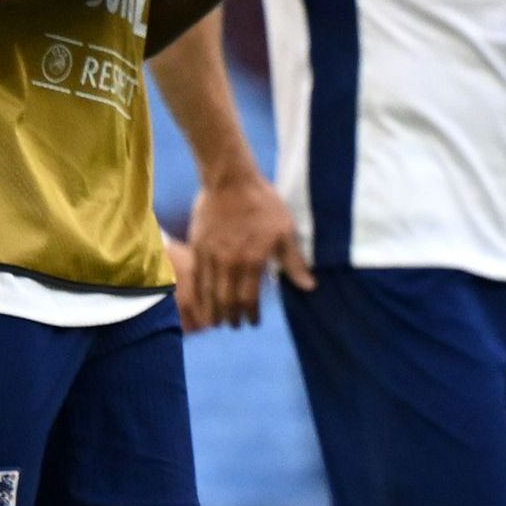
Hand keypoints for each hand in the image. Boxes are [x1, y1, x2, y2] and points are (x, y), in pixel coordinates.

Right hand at [180, 170, 305, 328]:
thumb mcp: (285, 231)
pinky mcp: (197, 247)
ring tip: (215, 322)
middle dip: (230, 317)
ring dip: (212, 311)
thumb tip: (309, 286)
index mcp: (253, 261)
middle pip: (227, 301)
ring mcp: (211, 256)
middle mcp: (230, 263)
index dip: (250, 314)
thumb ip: (294, 262)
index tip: (252, 322)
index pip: (249, 299)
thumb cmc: (263, 203)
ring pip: (209, 293)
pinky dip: (198, 294)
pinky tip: (200, 302)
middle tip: (234, 325)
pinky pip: (196, 278)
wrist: (230, 180)